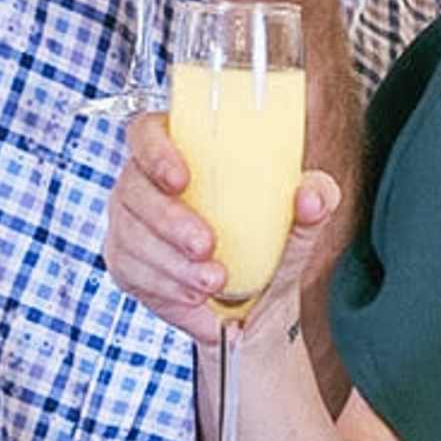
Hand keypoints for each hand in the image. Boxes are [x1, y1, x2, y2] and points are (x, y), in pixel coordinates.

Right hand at [105, 110, 339, 345]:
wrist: (253, 308)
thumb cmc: (269, 248)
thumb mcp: (298, 226)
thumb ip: (316, 201)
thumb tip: (311, 194)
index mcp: (181, 151)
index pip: (147, 132)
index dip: (156, 150)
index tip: (182, 178)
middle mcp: (144, 182)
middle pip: (134, 189)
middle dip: (170, 221)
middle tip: (207, 247)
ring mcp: (128, 222)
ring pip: (130, 237)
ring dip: (171, 264)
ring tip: (213, 283)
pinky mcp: (124, 262)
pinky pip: (131, 273)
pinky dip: (166, 290)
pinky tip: (195, 300)